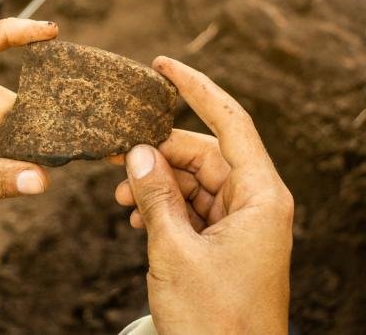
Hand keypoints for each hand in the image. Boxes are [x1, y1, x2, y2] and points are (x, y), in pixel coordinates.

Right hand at [115, 57, 293, 333]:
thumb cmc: (214, 320)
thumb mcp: (174, 251)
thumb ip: (155, 195)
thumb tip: (136, 153)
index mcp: (260, 197)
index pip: (229, 122)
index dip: (196, 88)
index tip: (163, 66)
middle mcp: (254, 202)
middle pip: (202, 153)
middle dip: (158, 153)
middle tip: (115, 155)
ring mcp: (238, 222)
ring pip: (191, 180)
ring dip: (155, 184)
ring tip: (121, 198)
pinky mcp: (222, 240)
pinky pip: (190, 206)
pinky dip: (162, 206)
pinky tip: (137, 217)